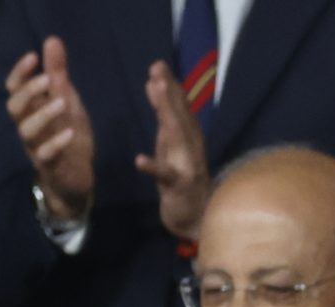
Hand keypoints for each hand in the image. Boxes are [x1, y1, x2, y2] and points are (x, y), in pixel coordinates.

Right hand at [7, 37, 95, 224]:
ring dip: (42, 115)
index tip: (32, 56)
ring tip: (62, 103)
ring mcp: (36, 147)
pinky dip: (56, 143)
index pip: (15, 89)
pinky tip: (69, 133)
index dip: (20, 73)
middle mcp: (29, 127)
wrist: (74, 177)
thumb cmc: (68, 135)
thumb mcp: (67, 100)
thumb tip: (51, 40)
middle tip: (47, 80)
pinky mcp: (49, 166)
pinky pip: (46, 155)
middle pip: (14, 108)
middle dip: (27, 92)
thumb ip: (58, 73)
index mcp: (32, 110)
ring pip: (26, 131)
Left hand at [135, 59, 211, 242]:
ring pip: (176, 134)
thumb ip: (163, 115)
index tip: (156, 65)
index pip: (178, 105)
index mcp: (186, 133)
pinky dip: (153, 166)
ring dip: (166, 113)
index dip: (169, 84)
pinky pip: (166, 175)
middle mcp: (190, 142)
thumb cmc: (181, 175)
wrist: (195, 213)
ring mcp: (187, 162)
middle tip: (157, 68)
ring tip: (156, 92)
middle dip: (168, 89)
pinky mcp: (179, 185)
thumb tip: (154, 83)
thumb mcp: (170, 142)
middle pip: (178, 112)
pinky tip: (140, 159)